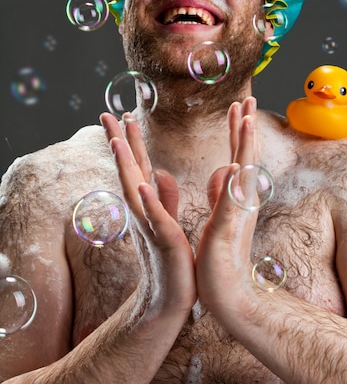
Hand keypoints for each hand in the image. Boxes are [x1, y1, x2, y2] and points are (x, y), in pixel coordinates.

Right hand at [100, 112, 196, 314]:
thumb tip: (158, 173)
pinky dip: (149, 200)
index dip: (130, 141)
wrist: (170, 300)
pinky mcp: (165, 241)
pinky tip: (142, 182)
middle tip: (106, 114)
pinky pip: (155, 218)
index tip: (122, 115)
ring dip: (125, 165)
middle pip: (129, 170)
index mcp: (148, 204)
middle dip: (118, 142)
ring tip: (116, 140)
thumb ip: (164, 198)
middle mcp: (143, 211)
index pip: (138, 166)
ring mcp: (150, 225)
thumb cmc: (170, 261)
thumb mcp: (167, 222)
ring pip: (134, 189)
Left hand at [196, 97, 259, 320]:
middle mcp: (242, 198)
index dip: (238, 130)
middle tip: (249, 97)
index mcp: (236, 194)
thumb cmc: (222, 255)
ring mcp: (238, 210)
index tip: (239, 106)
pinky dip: (233, 179)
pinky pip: (232, 198)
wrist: (226, 290)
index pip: (237, 154)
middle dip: (246, 125)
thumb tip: (223, 168)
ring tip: (247, 117)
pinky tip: (234, 161)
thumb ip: (222, 191)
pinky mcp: (229, 226)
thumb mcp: (221, 215)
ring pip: (244, 169)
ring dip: (245, 143)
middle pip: (245, 154)